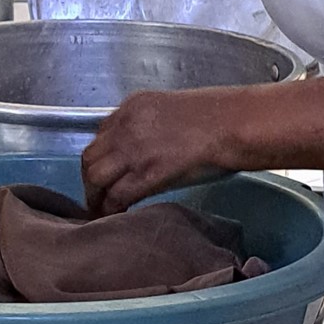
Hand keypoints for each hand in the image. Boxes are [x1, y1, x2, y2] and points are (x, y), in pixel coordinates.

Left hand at [81, 89, 240, 215]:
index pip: (100, 134)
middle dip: (89, 178)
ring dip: (94, 196)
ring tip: (100, 210)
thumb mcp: (171, 110)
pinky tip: (115, 216)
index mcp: (131, 107)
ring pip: (95, 177)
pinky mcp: (146, 174)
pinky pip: (116, 195)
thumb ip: (150, 126)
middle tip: (94, 194)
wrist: (234, 124)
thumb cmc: (218, 118)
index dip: (100, 156)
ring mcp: (133, 150)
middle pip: (90, 156)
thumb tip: (143, 147)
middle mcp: (125, 126)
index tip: (103, 169)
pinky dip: (110, 208)